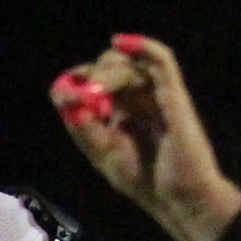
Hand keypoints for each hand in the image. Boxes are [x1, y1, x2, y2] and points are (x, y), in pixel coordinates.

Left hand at [51, 33, 240, 240]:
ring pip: (131, 64)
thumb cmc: (145, 180)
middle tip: (86, 95)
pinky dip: (143, 46)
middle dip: (93, 75)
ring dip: (108, 72)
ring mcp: (157, 95)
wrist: (178, 199)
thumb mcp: (103, 153)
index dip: (79, 78)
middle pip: (112, 66)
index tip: (65, 90)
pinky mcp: (173, 95)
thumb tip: (62, 94)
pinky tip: (121, 41)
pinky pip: (162, 61)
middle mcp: (139, 98)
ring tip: (98, 90)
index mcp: (122, 110)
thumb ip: (83, 126)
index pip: (98, 79)